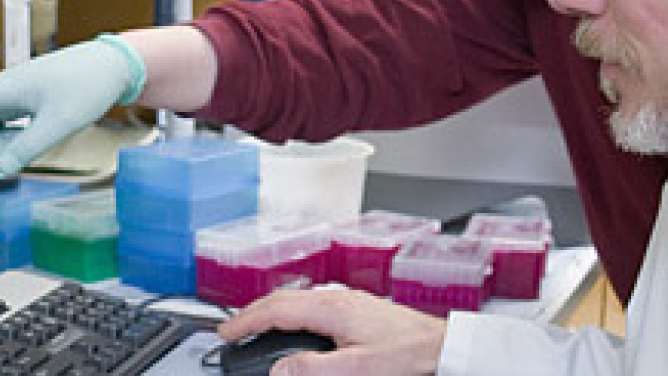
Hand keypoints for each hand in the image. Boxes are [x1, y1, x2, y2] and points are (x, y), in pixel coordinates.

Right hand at [0, 36, 142, 176]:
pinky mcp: (26, 100)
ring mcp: (14, 95)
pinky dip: (11, 138)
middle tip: (16, 157)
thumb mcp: (59, 123)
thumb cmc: (88, 86)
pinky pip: (3, 124)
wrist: (112, 66)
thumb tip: (0, 170)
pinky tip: (33, 137)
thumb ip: (27, 148)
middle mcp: (4, 90)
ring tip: (32, 145)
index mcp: (5, 90)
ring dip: (0, 144)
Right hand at [218, 289, 446, 375]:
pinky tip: (294, 327)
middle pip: (281, 299)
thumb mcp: (357, 369)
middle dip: (252, 314)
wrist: (442, 346)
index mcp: (331, 308)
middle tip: (232, 332)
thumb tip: (279, 370)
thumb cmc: (408, 355)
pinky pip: (312, 304)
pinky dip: (291, 314)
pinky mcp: (356, 307)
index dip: (245, 322)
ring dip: (271, 313)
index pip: (274, 310)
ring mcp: (347, 300)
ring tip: (255, 329)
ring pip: (297, 300)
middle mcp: (337, 297)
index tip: (225, 334)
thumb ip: (313, 369)